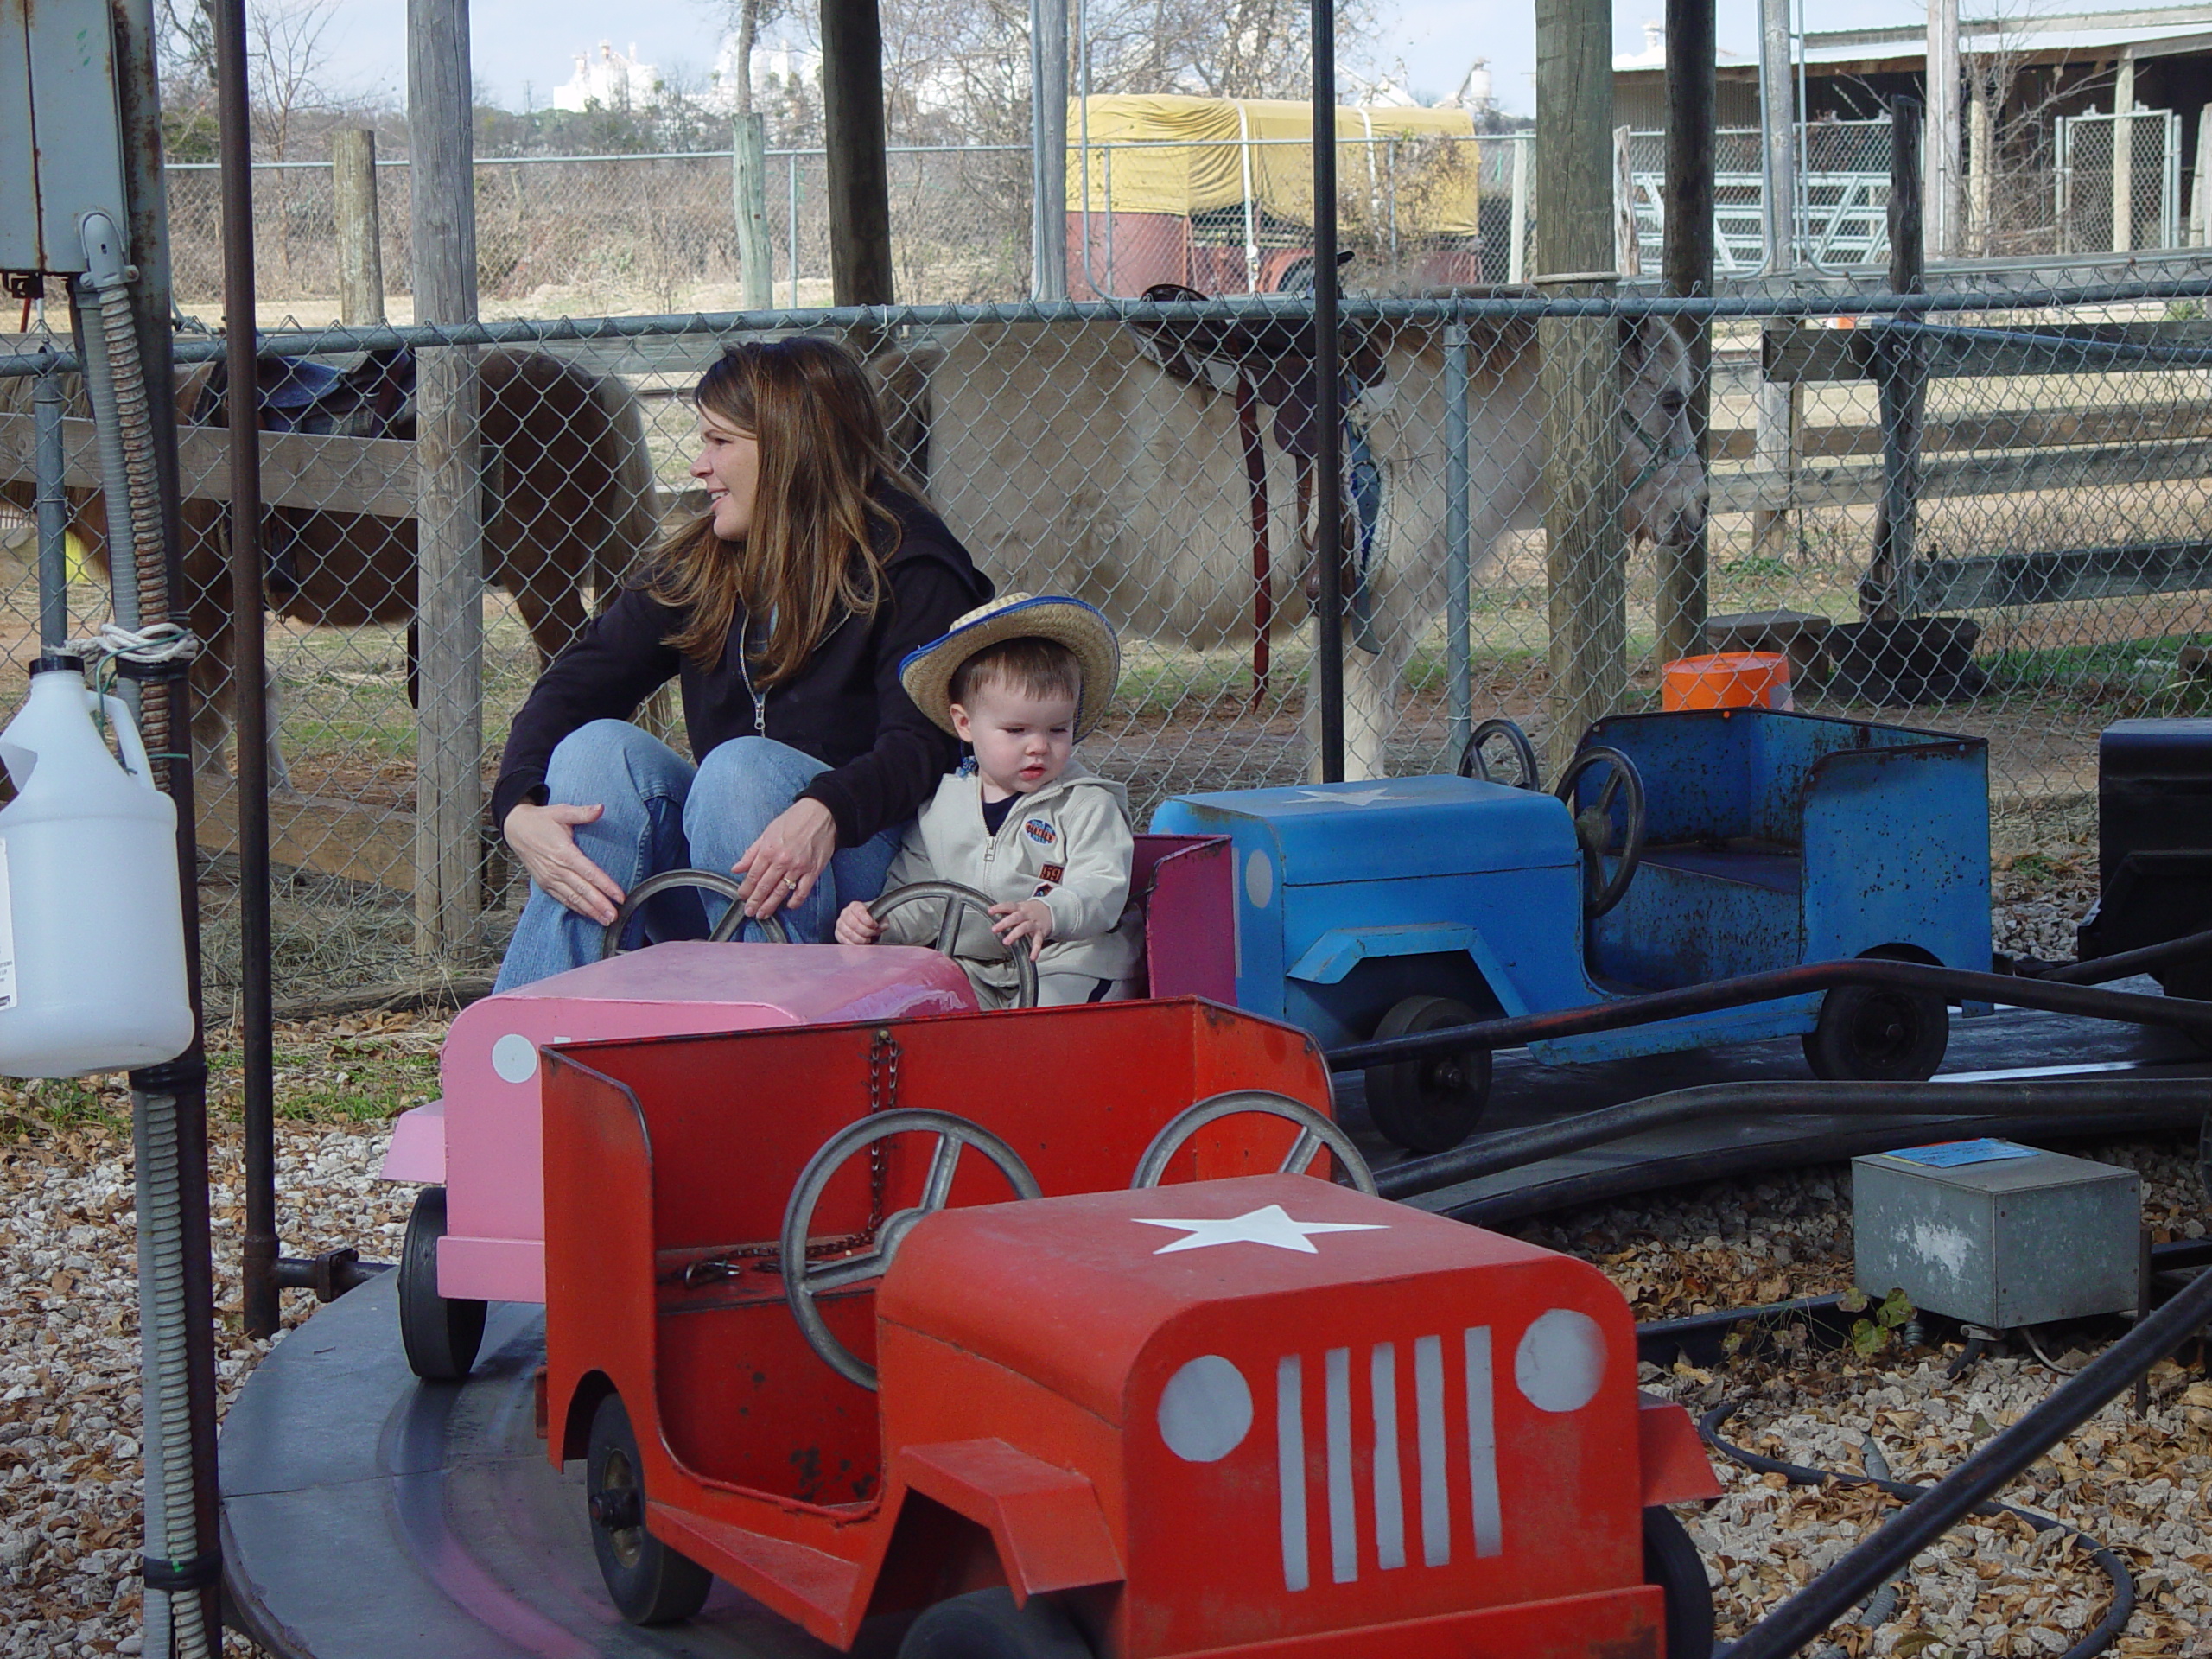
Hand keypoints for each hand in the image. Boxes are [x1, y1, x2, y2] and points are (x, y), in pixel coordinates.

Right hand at [504, 801, 624, 924]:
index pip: (589, 872)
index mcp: (564, 852)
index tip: (620, 896)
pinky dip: (576, 908)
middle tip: (615, 915)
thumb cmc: (541, 821)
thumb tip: (600, 808)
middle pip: (582, 891)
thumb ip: (582, 813)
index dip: (605, 885)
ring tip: (606, 920)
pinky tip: (588, 914)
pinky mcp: (544, 883)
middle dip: (600, 905)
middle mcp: (556, 869)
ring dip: (590, 911)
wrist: (516, 829)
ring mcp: (549, 878)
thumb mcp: (562, 812)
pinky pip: (562, 899)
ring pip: (573, 898)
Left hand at [733, 797, 837, 917]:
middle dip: (755, 902)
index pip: (753, 876)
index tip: (742, 897)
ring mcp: (798, 867)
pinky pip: (802, 891)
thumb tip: (737, 868)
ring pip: (781, 892)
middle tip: (749, 912)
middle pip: (765, 887)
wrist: (821, 814)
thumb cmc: (794, 820)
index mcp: (768, 850)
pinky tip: (789, 906)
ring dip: (770, 905)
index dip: (746, 889)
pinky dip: (795, 901)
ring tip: (763, 914)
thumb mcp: (767, 833)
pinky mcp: (813, 870)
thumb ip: (751, 853)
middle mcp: (782, 861)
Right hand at [835, 901, 881, 945]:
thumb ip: (883, 921)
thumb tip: (884, 926)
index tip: (874, 925)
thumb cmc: (871, 919)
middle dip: (865, 931)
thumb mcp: (880, 917)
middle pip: (852, 923)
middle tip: (872, 933)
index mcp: (855, 906)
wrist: (865, 924)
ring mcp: (840, 923)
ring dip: (860, 938)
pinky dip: (853, 944)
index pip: (858, 910)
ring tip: (867, 939)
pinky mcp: (838, 933)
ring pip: (848, 932)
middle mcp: (845, 913)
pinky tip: (860, 943)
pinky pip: (843, 940)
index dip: (867, 919)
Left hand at [989, 898, 1054, 960]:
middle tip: (994, 929)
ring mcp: (1034, 924)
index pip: (1009, 906)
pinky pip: (1038, 942)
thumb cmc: (1030, 911)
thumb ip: (1009, 912)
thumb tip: (991, 916)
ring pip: (1024, 928)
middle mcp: (1027, 915)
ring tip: (1006, 942)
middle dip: (1005, 923)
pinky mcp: (1040, 933)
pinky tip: (1032, 957)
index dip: (999, 907)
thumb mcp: (1021, 907)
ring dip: (1015, 934)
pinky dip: (1035, 950)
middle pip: (1016, 917)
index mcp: (1020, 908)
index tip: (990, 911)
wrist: (1051, 911)